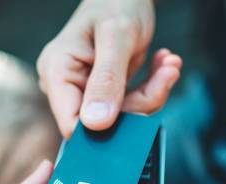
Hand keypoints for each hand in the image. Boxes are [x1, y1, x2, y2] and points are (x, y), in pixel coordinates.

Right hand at [36, 0, 181, 136]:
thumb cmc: (117, 2)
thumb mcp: (117, 37)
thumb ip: (107, 80)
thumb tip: (96, 124)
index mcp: (57, 72)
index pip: (72, 124)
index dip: (106, 128)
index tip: (142, 107)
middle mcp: (66, 85)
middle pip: (101, 123)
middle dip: (139, 104)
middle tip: (167, 74)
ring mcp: (85, 89)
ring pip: (121, 117)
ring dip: (152, 93)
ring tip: (168, 65)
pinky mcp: (104, 91)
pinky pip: (129, 105)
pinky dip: (151, 88)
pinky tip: (162, 65)